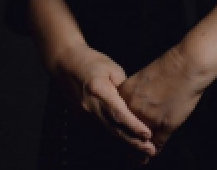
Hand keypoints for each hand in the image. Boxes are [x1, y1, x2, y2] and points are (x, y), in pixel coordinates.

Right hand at [51, 42, 157, 157]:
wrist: (65, 64)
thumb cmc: (91, 62)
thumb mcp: (112, 68)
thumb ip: (124, 88)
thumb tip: (136, 105)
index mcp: (99, 90)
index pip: (118, 112)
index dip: (133, 125)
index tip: (147, 134)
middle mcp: (90, 106)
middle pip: (113, 128)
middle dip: (133, 142)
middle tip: (150, 150)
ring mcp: (84, 115)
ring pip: (107, 134)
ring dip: (125, 145)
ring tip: (142, 154)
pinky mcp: (82, 119)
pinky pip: (100, 132)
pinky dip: (114, 141)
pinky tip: (127, 148)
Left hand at [118, 45, 209, 157]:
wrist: (186, 65)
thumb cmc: (169, 67)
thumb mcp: (144, 77)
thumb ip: (135, 93)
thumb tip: (129, 107)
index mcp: (124, 94)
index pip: (115, 116)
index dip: (115, 128)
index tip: (114, 137)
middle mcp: (131, 109)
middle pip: (122, 131)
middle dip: (123, 144)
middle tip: (125, 155)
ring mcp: (146, 119)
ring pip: (137, 140)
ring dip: (137, 151)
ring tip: (139, 159)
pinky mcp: (163, 126)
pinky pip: (156, 143)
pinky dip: (153, 150)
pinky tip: (153, 154)